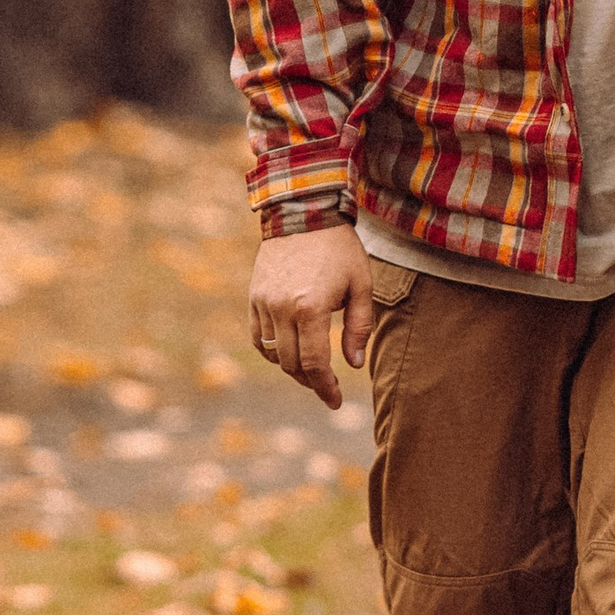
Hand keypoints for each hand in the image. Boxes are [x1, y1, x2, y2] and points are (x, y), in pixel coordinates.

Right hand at [249, 225, 373, 411]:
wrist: (304, 213)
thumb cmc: (339, 249)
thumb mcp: (361, 285)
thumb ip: (358, 326)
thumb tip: (353, 363)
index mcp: (311, 308)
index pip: (315, 364)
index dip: (325, 388)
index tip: (334, 401)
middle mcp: (282, 309)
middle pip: (292, 364)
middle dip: (311, 381)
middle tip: (326, 388)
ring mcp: (264, 303)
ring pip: (272, 353)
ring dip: (291, 367)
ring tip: (310, 370)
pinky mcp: (254, 296)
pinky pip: (257, 336)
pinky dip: (270, 350)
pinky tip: (288, 352)